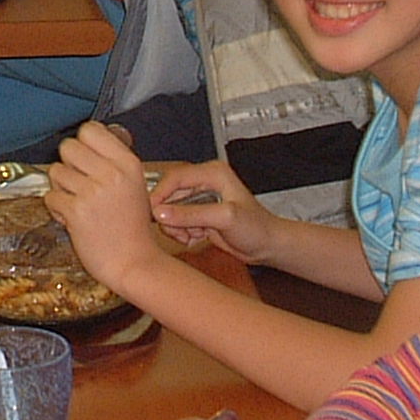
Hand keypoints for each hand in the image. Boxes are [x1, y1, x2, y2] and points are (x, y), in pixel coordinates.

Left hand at [46, 120, 169, 291]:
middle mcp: (111, 173)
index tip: (85, 157)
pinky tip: (72, 217)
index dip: (82, 143)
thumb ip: (114, 160)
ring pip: (56, 171)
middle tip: (79, 182)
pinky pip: (50, 196)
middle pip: (68, 146)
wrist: (133, 262)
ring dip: (61, 188)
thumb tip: (88, 138)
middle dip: (68, 164)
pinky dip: (57, 208)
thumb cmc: (132, 227)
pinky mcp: (76, 211)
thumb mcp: (135, 184)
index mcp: (127, 163)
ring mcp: (92, 192)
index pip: (90, 130)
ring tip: (78, 202)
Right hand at [149, 160, 275, 261]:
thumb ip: (191, 214)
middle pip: (169, 195)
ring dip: (176, 227)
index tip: (151, 213)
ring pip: (170, 211)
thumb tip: (160, 213)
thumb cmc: (257, 227)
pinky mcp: (199, 214)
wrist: (268, 245)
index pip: (174, 177)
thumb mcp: (224, 218)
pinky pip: (177, 222)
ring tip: (192, 235)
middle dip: (169, 216)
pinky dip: (181, 233)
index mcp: (212, 173)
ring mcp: (200, 199)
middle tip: (178, 232)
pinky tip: (196, 237)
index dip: (159, 195)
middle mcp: (204, 183)